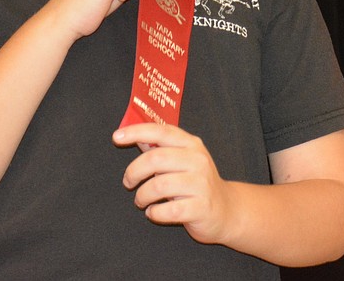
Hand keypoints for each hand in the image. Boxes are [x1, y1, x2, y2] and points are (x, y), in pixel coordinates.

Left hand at [113, 124, 235, 245]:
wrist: (226, 209)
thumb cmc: (197, 182)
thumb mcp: (183, 159)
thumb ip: (161, 148)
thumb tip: (135, 135)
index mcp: (191, 144)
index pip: (161, 131)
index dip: (137, 132)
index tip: (116, 137)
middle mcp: (198, 160)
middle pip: (156, 159)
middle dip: (134, 171)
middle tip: (128, 182)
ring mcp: (201, 184)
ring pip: (159, 185)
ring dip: (142, 195)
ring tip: (141, 200)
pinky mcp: (201, 207)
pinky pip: (168, 210)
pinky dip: (154, 212)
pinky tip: (154, 212)